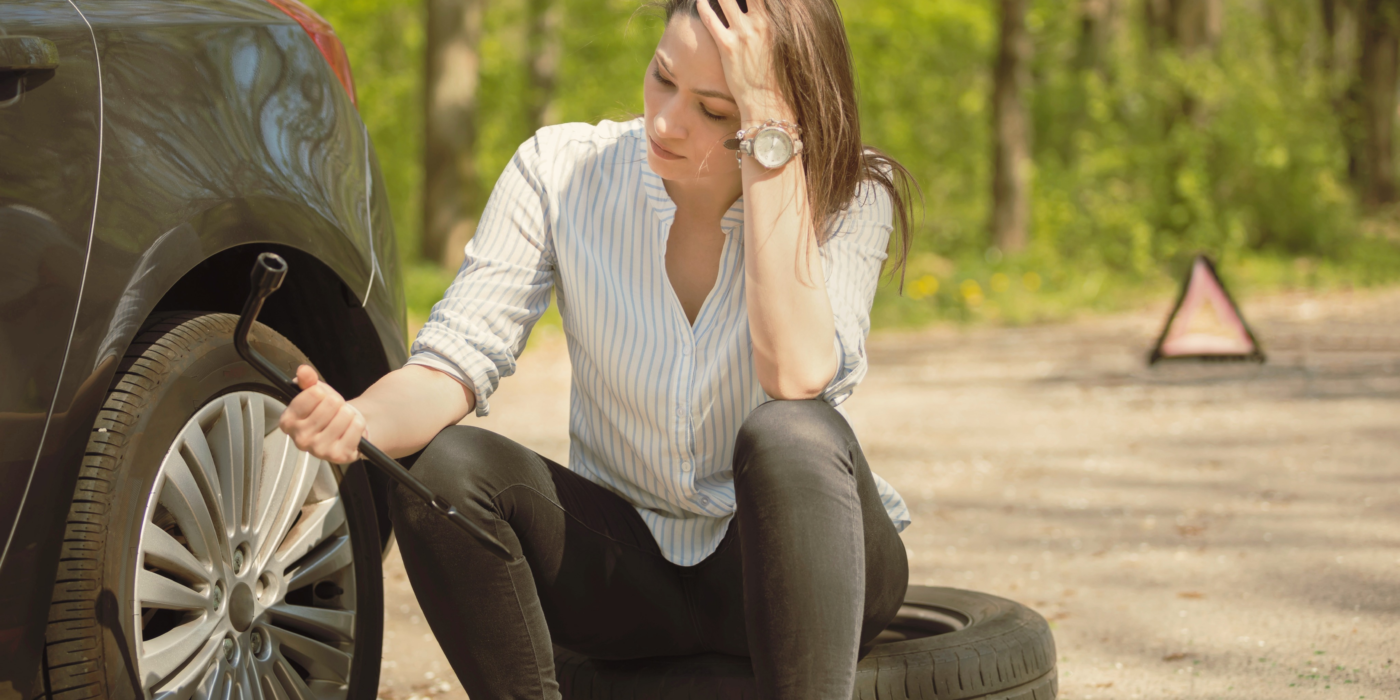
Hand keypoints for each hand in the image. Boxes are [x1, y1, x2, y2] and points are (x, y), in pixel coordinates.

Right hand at [277, 364, 366, 464]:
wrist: (344, 430)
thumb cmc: (326, 411)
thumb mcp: (315, 392)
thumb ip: (307, 380)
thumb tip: (303, 371)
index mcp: (287, 422)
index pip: (312, 394)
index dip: (321, 392)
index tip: (320, 399)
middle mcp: (299, 439)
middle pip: (331, 404)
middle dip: (337, 402)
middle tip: (334, 411)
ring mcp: (318, 450)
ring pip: (345, 415)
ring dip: (348, 413)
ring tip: (342, 420)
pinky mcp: (338, 456)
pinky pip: (356, 427)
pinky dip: (358, 424)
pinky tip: (350, 429)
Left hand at [695, 0, 791, 121]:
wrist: (769, 104)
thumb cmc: (782, 79)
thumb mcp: (787, 46)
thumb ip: (777, 27)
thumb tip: (772, 20)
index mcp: (778, 21)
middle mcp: (761, 22)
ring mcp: (743, 33)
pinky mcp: (727, 46)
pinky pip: (710, 18)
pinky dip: (703, 6)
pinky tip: (700, 1)